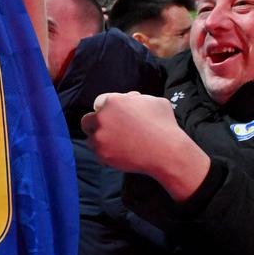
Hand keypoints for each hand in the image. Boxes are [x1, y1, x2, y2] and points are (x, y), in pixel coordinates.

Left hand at [81, 92, 210, 200]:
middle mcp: (102, 118)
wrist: (166, 151)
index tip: (111, 116)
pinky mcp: (103, 155)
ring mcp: (100, 137)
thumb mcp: (154, 101)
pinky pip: (98, 155)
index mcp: (113, 101)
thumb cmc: (164, 124)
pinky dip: (106, 155)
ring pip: (91, 140)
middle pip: (87, 121)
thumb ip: (136, 98)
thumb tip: (130, 98)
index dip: (106, 109)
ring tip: (115, 145)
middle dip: (94, 124)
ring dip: (100, 141)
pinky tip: (119, 154)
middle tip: (105, 130)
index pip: (99, 103)